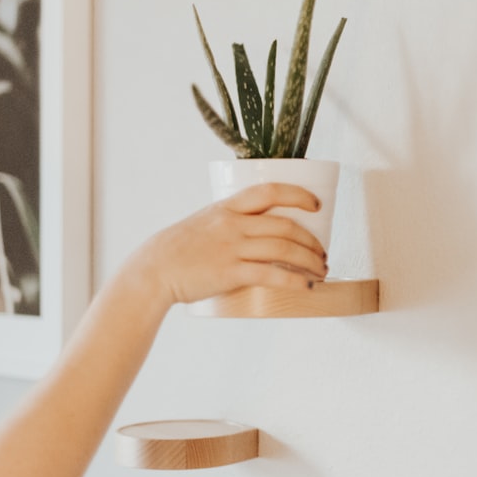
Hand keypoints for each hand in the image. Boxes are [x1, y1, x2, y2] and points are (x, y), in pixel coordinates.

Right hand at [118, 183, 328, 304]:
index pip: (270, 191)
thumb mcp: (206, 222)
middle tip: (323, 253)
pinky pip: (271, 275)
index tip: (317, 205)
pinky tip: (307, 286)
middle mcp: (232, 224)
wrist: (154, 270)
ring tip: (321, 270)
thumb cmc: (181, 248)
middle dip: (312, 241)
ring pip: (283, 249)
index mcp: (227, 206)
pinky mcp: (229, 273)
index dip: (298, 195)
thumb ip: (232, 222)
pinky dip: (294, 281)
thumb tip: (261, 228)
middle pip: (285, 225)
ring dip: (310, 261)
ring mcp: (231, 248)